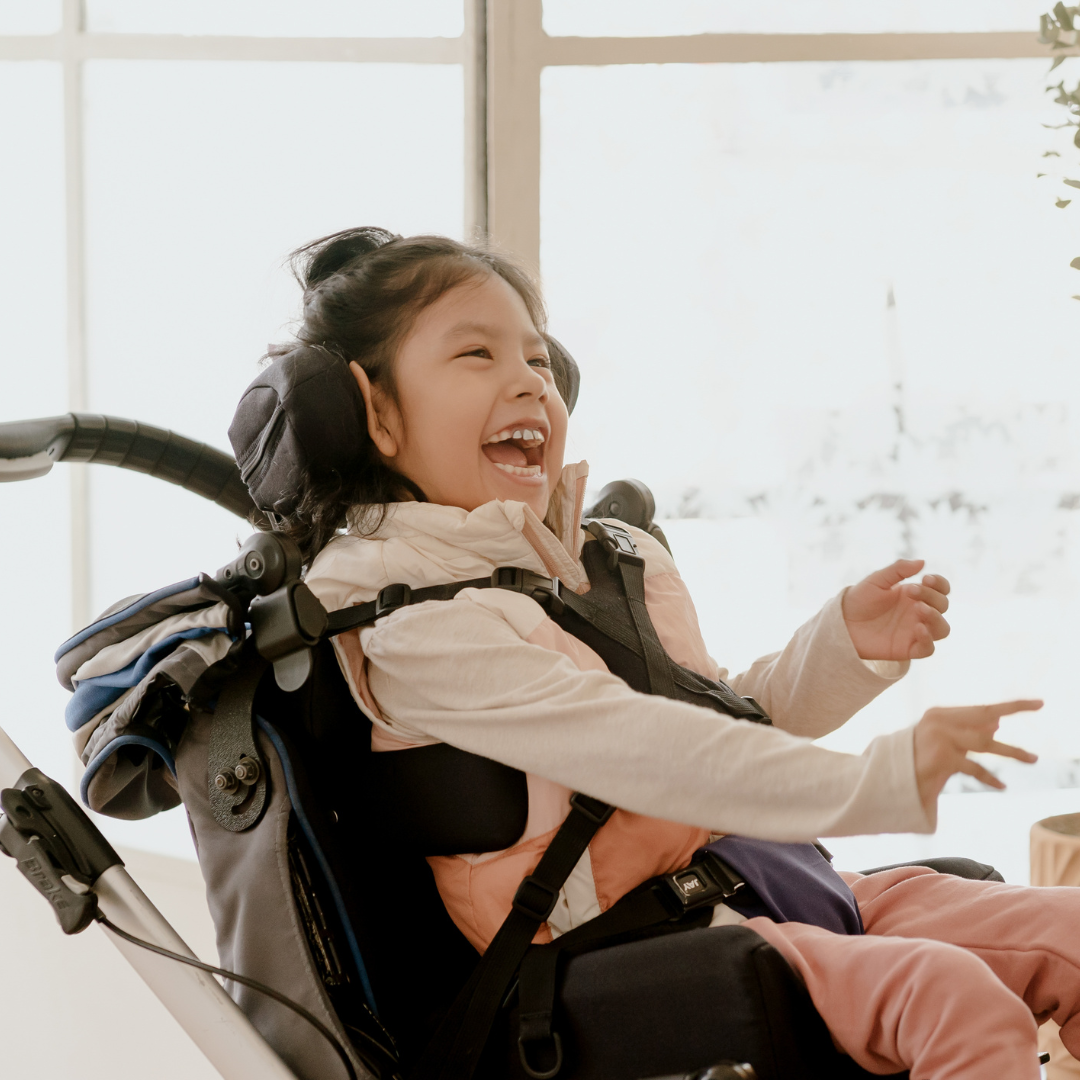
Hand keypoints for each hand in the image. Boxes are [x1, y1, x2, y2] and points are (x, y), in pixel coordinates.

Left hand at [842, 559, 949, 660]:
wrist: (842, 622)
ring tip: (920, 609)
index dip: (940, 583)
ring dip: (936, 618)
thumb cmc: (859, 600)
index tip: (926, 579)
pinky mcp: (908, 649)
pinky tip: (918, 629)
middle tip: (911, 591)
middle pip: (942, 605)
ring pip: (942, 629)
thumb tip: (922, 562)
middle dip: (932, 596)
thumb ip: (898, 570)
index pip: (941, 589)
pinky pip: (928, 649)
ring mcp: (915, 631)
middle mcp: (918, 613)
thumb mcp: (876, 580)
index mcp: (914, 595)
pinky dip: (928, 640)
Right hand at [914, 700, 1040, 813]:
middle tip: (1039, 704)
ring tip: (1032, 758)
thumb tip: (996, 725)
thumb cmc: (917, 760)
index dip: (1010, 705)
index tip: (1036, 702)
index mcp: (941, 714)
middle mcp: (940, 720)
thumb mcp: (944, 743)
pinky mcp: (942, 755)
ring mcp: (941, 736)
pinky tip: (1001, 785)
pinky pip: (973, 767)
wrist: (889, 776)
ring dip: (1011, 751)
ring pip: (984, 742)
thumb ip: (968, 733)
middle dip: (1014, 707)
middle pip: (985, 714)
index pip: (982, 708)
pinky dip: (989, 778)